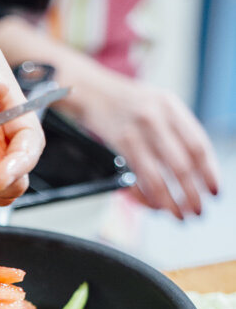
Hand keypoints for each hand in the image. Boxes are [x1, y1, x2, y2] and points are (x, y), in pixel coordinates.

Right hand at [76, 72, 219, 219]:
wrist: (95, 93)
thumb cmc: (132, 103)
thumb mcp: (162, 105)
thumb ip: (180, 130)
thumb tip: (200, 168)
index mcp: (171, 108)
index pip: (198, 146)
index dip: (209, 173)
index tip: (214, 192)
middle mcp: (153, 121)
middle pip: (180, 167)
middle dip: (192, 195)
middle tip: (197, 210)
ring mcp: (132, 136)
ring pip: (156, 179)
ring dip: (170, 203)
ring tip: (178, 215)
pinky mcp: (115, 150)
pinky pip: (133, 182)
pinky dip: (144, 198)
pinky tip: (154, 206)